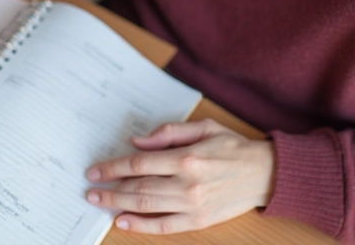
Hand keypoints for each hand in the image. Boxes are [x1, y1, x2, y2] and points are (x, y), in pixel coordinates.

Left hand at [85, 119, 274, 234]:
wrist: (264, 173)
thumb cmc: (232, 147)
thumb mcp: (202, 128)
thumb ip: (168, 132)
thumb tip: (137, 141)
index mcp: (186, 157)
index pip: (139, 163)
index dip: (113, 167)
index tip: (96, 170)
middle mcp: (187, 183)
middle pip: (138, 187)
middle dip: (110, 189)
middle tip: (90, 190)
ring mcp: (193, 205)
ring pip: (147, 206)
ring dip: (118, 206)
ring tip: (99, 203)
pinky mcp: (199, 220)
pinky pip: (164, 227)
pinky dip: (141, 226)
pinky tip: (123, 221)